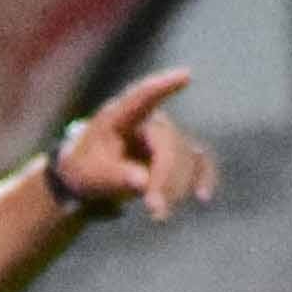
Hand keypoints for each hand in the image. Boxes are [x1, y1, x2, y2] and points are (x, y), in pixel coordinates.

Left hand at [56, 69, 214, 221]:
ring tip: (159, 215)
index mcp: (121, 117)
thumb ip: (115, 176)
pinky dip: (203, 178)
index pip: (143, 97)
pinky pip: (198, 162)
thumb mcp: (91, 175)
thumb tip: (143, 182)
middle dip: (165, 180)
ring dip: (176, 188)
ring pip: (185, 158)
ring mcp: (167, 136)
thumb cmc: (88, 168)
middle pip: (169, 145)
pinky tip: (203, 197)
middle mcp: (150, 122)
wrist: (91, 175)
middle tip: (155, 212)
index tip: (186, 76)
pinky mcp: (178, 154)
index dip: (164, 87)